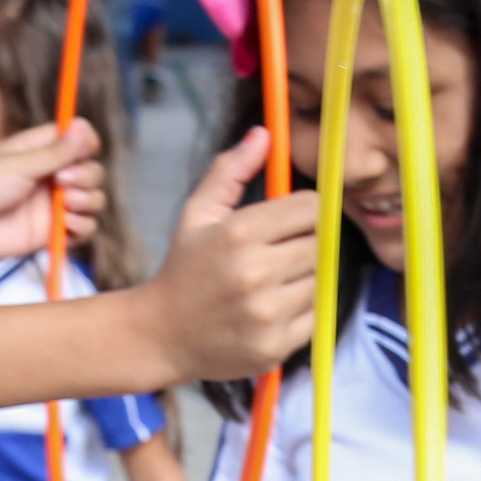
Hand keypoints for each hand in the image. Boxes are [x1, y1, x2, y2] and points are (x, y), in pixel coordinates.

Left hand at [0, 118, 107, 260]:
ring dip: (88, 200)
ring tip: (67, 203)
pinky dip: (82, 226)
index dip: (86, 141)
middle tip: (63, 182)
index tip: (85, 147)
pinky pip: (82, 230)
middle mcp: (48, 176)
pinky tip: (67, 224)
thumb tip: (84, 129)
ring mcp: (50, 206)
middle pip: (90, 170)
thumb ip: (54, 152)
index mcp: (38, 151)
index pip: (76, 140)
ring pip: (91, 200)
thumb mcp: (18, 163)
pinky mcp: (48, 233)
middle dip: (86, 175)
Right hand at [139, 131, 319, 388]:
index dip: (305, 211)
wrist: (159, 336)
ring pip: (321, 280)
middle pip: (320, 244)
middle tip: (279, 253)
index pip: (311, 208)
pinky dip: (302, 312)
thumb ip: (230, 171)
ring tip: (273, 282)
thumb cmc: (183, 269)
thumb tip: (264, 134)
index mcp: (239, 234)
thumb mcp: (197, 214)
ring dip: (305, 279)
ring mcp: (267, 314)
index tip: (291, 220)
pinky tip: (273, 309)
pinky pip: (315, 317)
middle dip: (306, 244)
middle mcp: (256, 274)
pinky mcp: (275, 347)